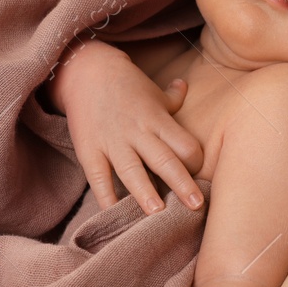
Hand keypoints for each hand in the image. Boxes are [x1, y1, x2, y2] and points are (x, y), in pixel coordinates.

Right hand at [52, 40, 205, 213]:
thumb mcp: (153, 91)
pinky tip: (115, 215)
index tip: (202, 177)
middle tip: (196, 207)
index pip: (185, 144)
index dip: (196, 162)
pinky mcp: (89, 151)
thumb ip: (173, 98)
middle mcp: (138, 132)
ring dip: (145, 193)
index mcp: (159, 119)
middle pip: (164, 160)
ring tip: (157, 213)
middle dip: (181, 184)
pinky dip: (106, 197)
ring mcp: (112, 142)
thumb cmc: (126, 84)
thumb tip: (186, 87)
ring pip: (132, 171)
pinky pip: (99, 178)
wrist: (85, 71)